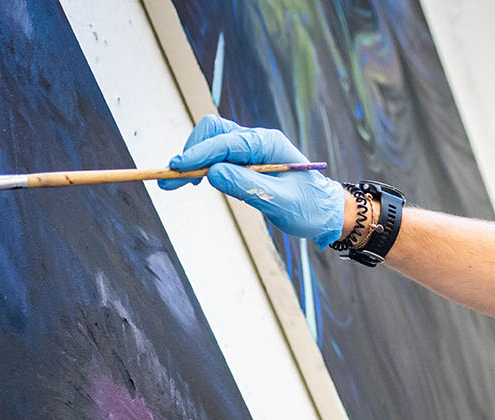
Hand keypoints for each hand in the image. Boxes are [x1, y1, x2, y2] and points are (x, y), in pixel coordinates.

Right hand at [164, 115, 347, 248]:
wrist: (324, 212)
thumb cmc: (308, 208)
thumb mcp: (280, 202)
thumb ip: (248, 187)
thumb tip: (211, 174)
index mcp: (268, 144)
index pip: (226, 143)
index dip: (199, 154)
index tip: (177, 167)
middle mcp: (257, 141)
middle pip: (213, 132)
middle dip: (190, 153)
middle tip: (170, 180)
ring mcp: (250, 149)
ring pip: (211, 142)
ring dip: (192, 160)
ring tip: (175, 183)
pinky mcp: (245, 161)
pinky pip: (216, 155)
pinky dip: (201, 165)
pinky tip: (193, 182)